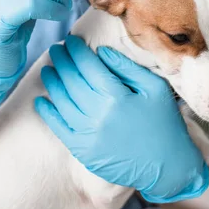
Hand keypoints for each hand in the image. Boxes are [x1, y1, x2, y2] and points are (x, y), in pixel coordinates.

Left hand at [35, 36, 208, 202]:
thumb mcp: (155, 88)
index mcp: (116, 96)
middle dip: (61, 61)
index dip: (77, 51)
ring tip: (47, 69)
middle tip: (56, 49)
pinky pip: (59, 128)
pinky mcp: (83, 151)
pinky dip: (47, 113)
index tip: (70, 41)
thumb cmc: (165, 124)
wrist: (168, 167)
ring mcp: (88, 134)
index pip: (88, 66)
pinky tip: (41, 101)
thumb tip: (101, 51)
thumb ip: (127, 68)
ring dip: (52, 82)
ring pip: (62, 101)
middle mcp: (98, 114)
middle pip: (72, 80)